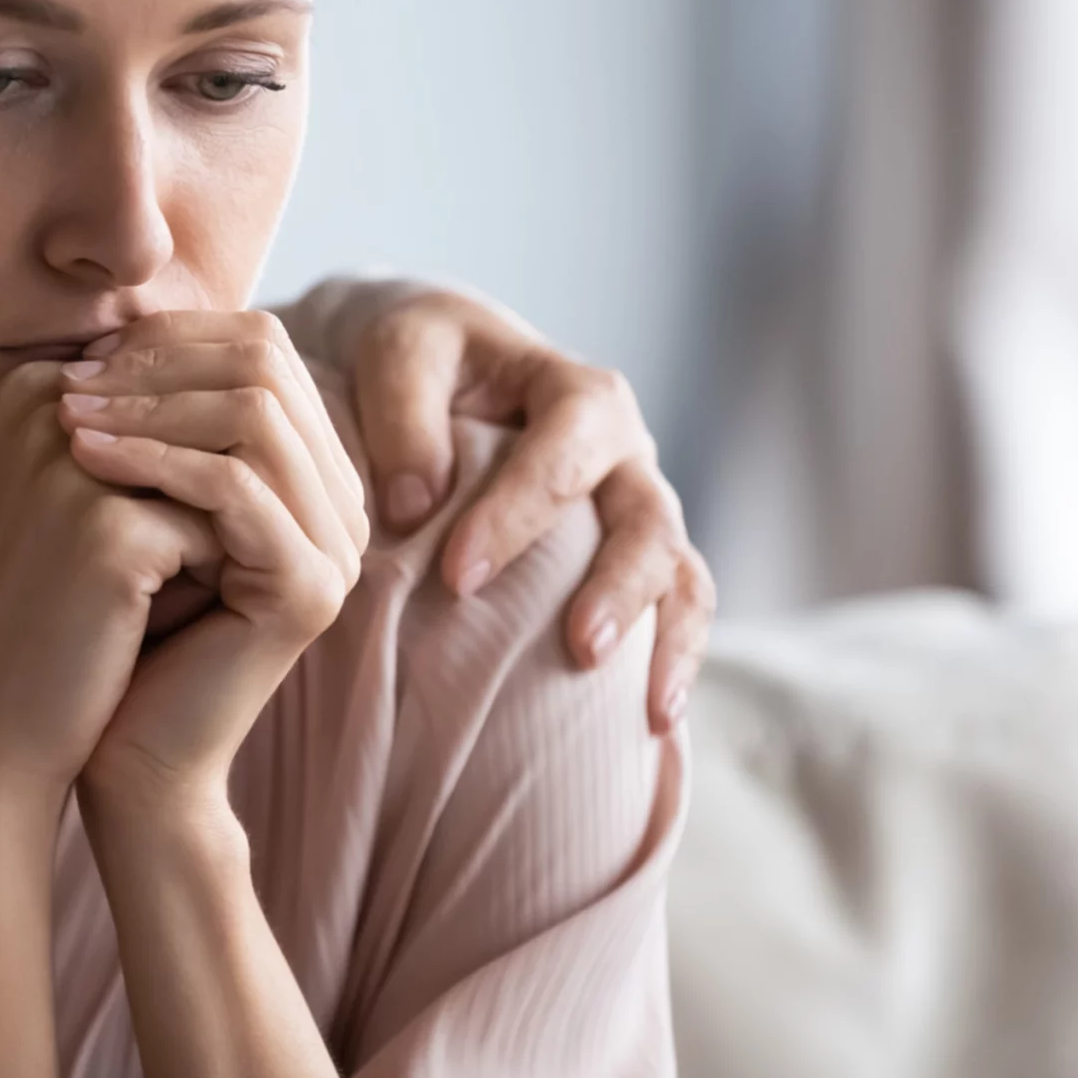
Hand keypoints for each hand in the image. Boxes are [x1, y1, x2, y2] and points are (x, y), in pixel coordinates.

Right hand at [0, 359, 223, 809]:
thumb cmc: (46, 614)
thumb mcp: (84, 499)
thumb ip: (151, 434)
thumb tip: (266, 396)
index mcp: (32, 385)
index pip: (177, 369)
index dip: (225, 432)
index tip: (229, 499)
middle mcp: (43, 404)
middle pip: (206, 401)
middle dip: (244, 465)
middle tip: (253, 535)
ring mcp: (69, 462)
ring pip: (223, 457)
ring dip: (241, 513)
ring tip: (233, 568)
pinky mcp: (105, 529)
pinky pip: (223, 522)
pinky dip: (227, 566)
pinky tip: (202, 612)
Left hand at [54, 310, 366, 805]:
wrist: (117, 748)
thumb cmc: (113, 622)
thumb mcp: (133, 494)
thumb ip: (152, 413)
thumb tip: (115, 313)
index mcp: (309, 470)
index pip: (258, 348)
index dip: (168, 340)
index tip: (82, 356)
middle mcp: (341, 502)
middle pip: (267, 366)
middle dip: (160, 363)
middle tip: (72, 378)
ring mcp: (337, 547)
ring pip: (255, 418)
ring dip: (150, 406)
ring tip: (67, 415)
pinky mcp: (312, 592)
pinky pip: (238, 490)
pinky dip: (156, 462)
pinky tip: (85, 458)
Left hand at [281, 277, 714, 731]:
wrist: (435, 368)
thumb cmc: (418, 360)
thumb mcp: (399, 352)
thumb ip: (404, 414)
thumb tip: (416, 504)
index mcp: (574, 392)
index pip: (565, 446)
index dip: (519, 510)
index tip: (458, 575)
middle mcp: (622, 452)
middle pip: (648, 517)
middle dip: (619, 585)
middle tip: (578, 646)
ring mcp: (634, 508)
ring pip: (678, 570)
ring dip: (665, 637)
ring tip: (644, 707)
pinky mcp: (629, 559)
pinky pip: (675, 608)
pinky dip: (674, 661)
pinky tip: (656, 726)